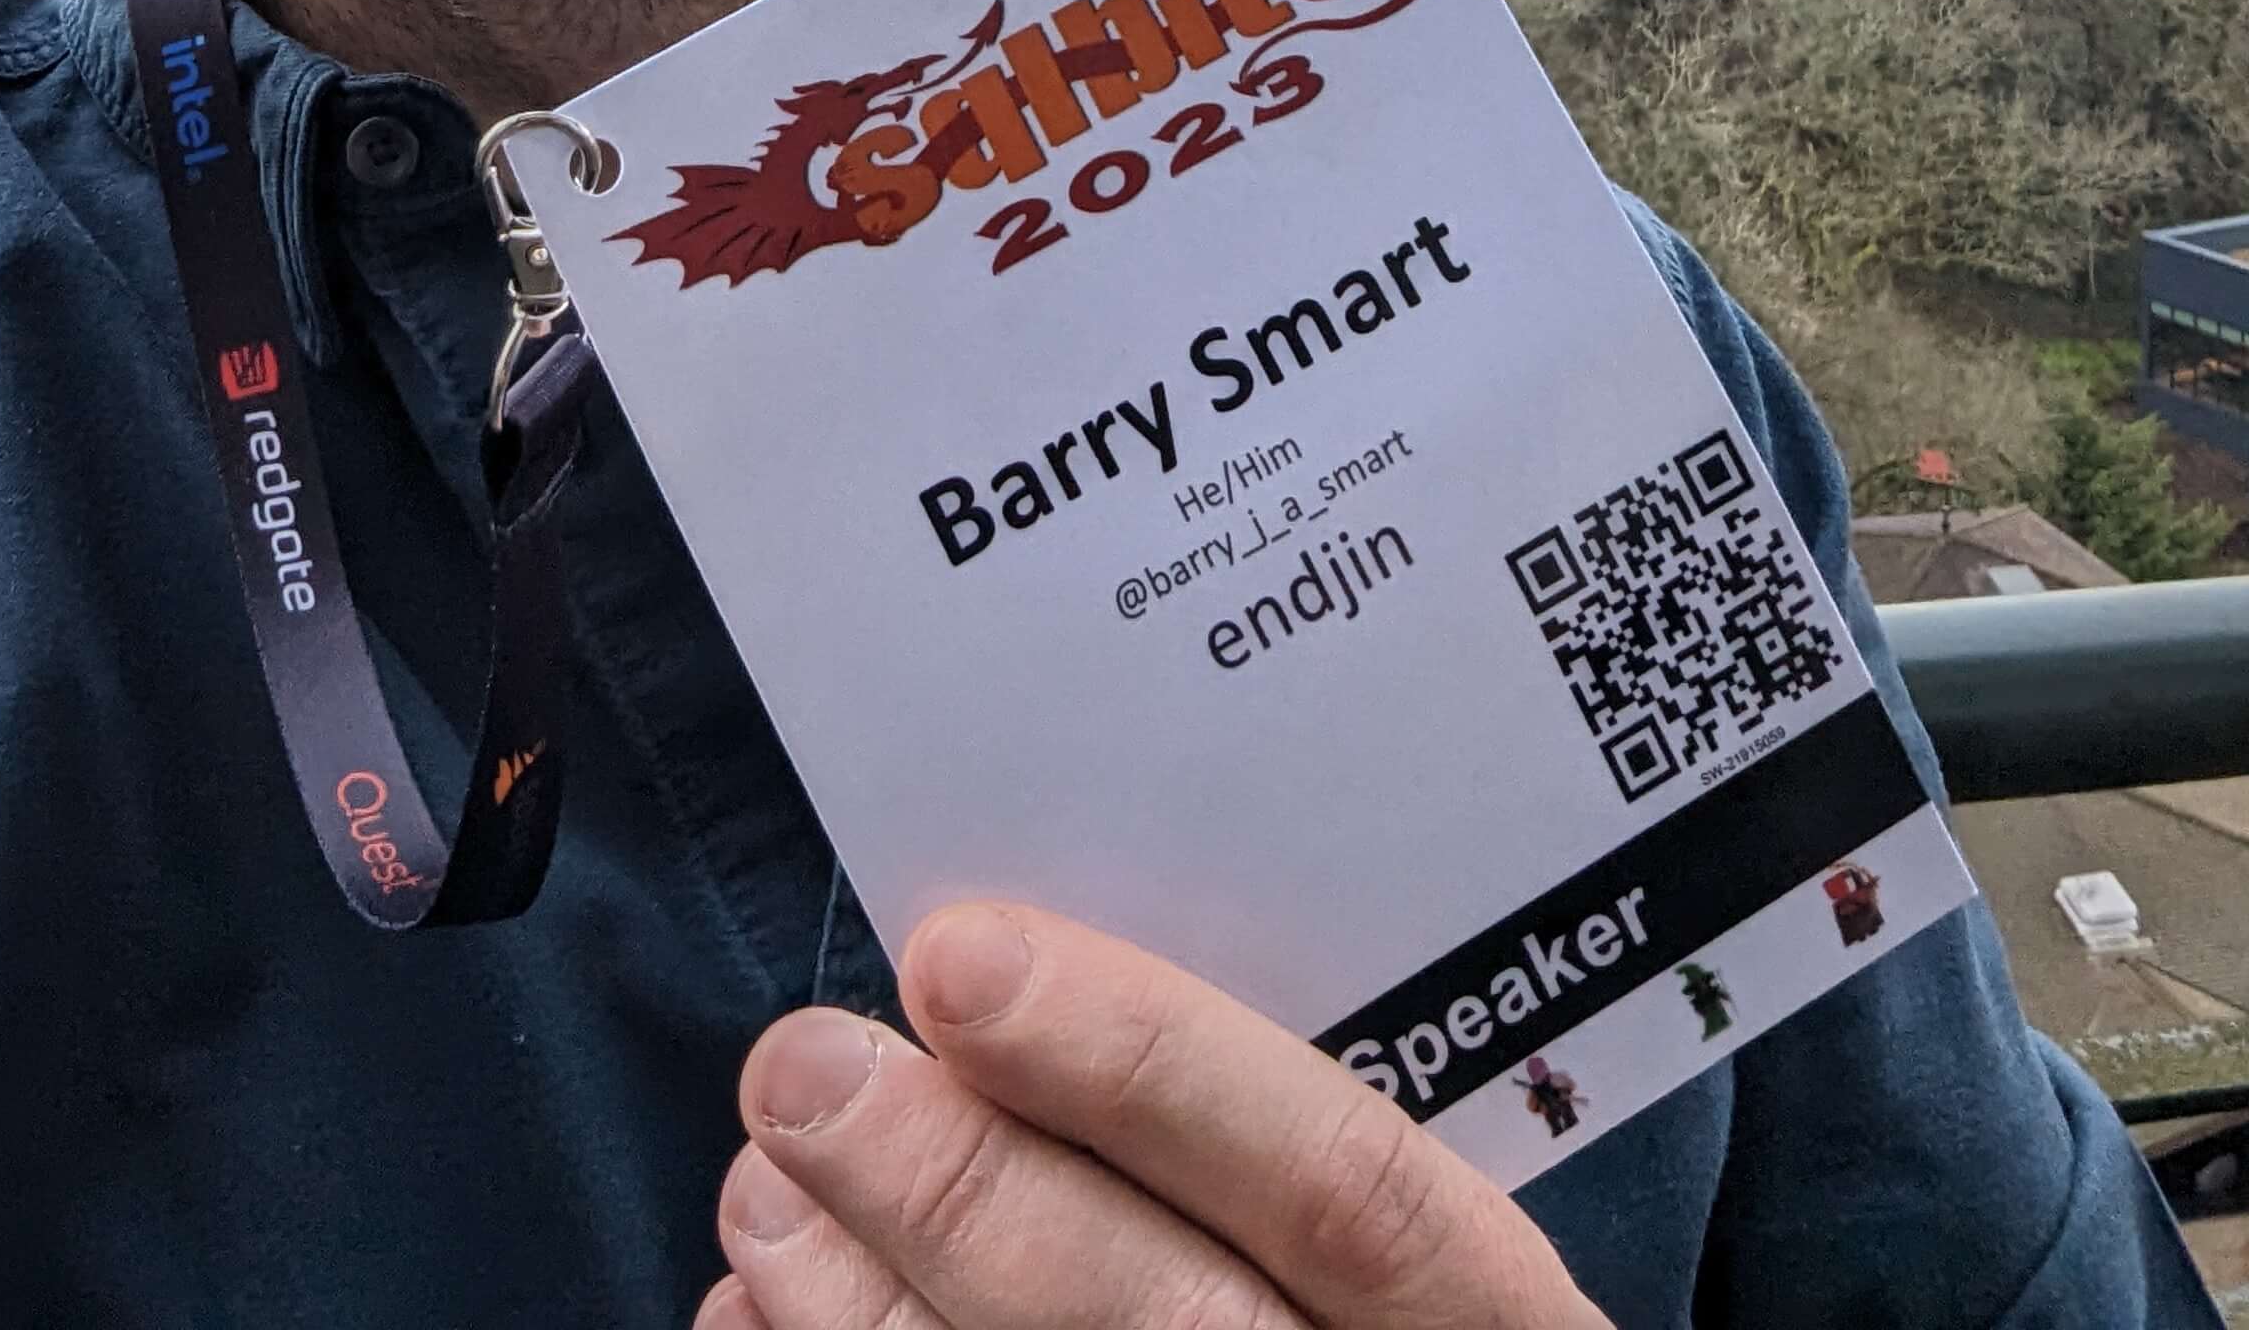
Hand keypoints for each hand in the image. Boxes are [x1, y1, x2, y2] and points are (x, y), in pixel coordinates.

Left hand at [698, 902, 1607, 1329]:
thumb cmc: (1340, 1292)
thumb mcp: (1373, 1221)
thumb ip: (1244, 1120)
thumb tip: (992, 977)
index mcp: (1492, 1317)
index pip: (1344, 1183)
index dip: (1152, 1063)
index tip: (960, 955)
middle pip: (1179, 1322)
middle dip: (964, 1187)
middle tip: (802, 1067)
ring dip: (870, 1304)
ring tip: (765, 1185)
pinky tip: (755, 1323)